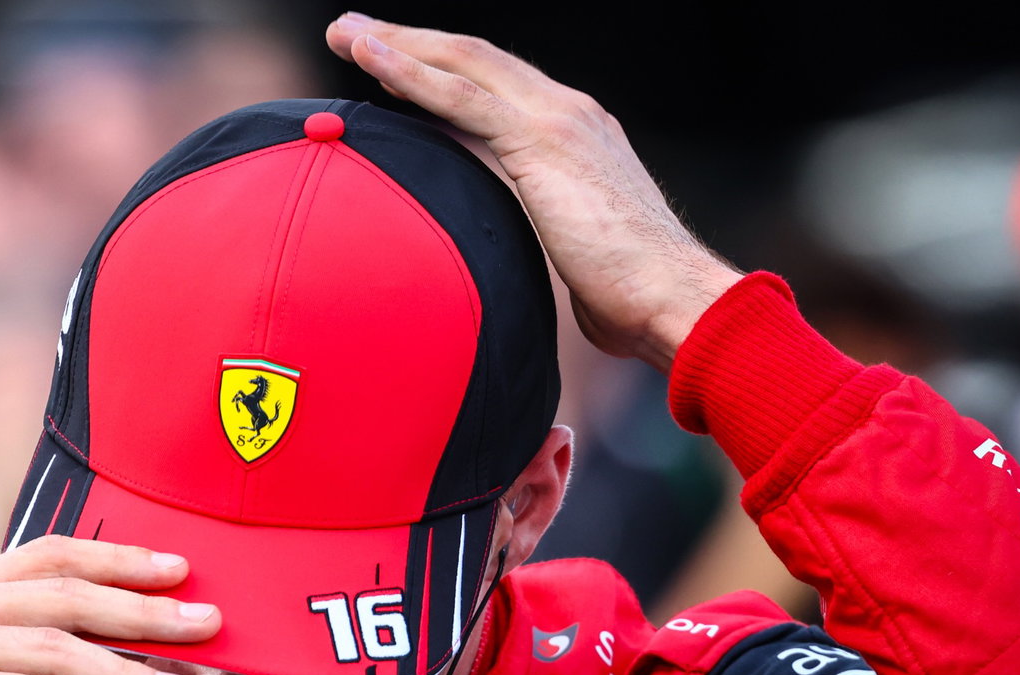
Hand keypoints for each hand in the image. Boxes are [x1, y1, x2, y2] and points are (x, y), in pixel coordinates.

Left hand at [325, 13, 743, 371]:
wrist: (672, 297)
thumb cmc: (630, 297)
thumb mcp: (574, 258)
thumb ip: (541, 243)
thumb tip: (508, 274)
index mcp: (576, 135)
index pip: (496, 88)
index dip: (443, 72)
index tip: (393, 68)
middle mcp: (569, 112)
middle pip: (474, 60)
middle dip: (410, 42)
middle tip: (354, 33)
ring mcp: (557, 119)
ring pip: (462, 63)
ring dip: (398, 46)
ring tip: (347, 34)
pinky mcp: (542, 140)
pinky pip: (461, 96)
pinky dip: (410, 72)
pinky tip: (370, 58)